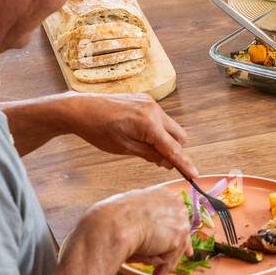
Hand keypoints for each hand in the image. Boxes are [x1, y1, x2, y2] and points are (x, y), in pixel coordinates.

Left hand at [61, 92, 197, 176]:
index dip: (183, 163)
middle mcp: (155, 110)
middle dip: (174, 149)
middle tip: (158, 161)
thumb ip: (149, 154)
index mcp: (149, 124)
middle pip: (179, 135)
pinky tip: (139, 134)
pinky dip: (157, 129)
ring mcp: (151, 103)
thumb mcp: (123, 148)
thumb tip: (167, 162)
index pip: (172, 148)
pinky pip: (160, 117)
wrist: (81, 108)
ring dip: (165, 139)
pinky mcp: (145, 99)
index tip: (194, 175)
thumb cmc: (98, 130)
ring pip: (170, 126)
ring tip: (145, 147)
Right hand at [90, 184, 191, 274]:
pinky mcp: (179, 233)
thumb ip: (143, 218)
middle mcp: (174, 202)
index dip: (174, 229)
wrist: (113, 225)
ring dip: (165, 261)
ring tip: (156, 273)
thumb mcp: (129, 213)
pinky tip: (155, 273)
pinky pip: (173, 254)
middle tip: (168, 264)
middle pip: (181, 229)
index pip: (174, 214)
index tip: (176, 241)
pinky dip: (164, 266)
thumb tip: (146, 232)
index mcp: (162, 194)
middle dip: (175, 249)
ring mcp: (179, 217)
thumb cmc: (113, 219)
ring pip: (177, 244)